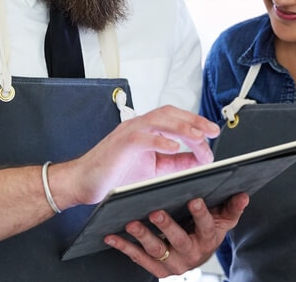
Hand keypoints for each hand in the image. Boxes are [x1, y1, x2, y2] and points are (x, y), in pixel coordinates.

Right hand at [56, 105, 220, 206]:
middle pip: (170, 113)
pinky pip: (142, 138)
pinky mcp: (121, 144)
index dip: (195, 123)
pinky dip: (159, 140)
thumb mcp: (153, 170)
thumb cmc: (114, 176)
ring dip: (182, 127)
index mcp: (146, 130)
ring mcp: (128, 132)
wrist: (82, 182)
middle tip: (213, 131)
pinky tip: (173, 147)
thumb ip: (176, 164)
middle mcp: (138, 126)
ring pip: (159, 120)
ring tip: (199, 136)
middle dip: (194, 120)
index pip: (175, 117)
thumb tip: (201, 160)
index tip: (212, 136)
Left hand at [103, 193, 248, 276]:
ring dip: (143, 237)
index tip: (194, 199)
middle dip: (167, 227)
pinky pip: (138, 259)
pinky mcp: (157, 270)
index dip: (200, 214)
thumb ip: (232, 207)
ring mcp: (173, 264)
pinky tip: (112, 236)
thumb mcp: (223, 220)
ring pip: (156, 250)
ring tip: (131, 223)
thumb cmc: (207, 231)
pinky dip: (124, 247)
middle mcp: (191, 254)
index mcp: (208, 239)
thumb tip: (244, 194)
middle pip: (179, 241)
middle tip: (155, 212)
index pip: (206, 226)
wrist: (197, 256)